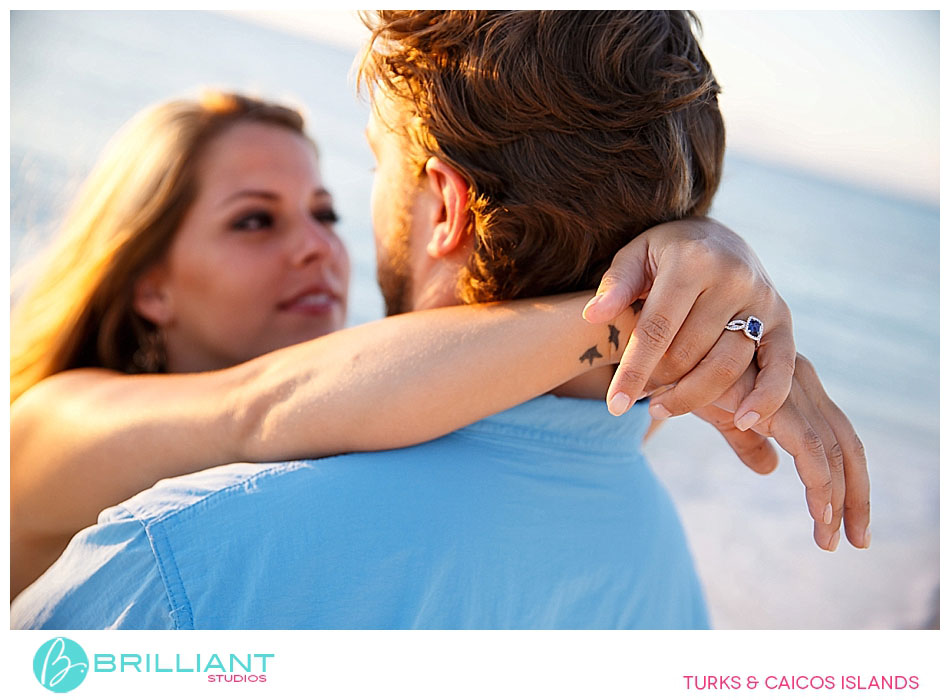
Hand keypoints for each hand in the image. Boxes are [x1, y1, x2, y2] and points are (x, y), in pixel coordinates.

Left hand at [583, 217, 793, 429]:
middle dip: (658, 382)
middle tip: (638, 397)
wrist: (719, 238)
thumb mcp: (635, 256)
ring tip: (662, 406)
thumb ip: (615, 285)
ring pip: (726, 367)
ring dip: (692, 397)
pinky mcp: (783, 320)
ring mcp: (762, 300)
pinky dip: (765, 398)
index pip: (657, 329)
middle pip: (689, 353)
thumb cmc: (666, 254)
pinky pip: (780, 367)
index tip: (614, 404)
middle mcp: (732, 279)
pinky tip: (743, 421)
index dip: (634, 370)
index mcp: (691, 262)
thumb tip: (594, 316)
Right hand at [688, 354, 870, 550]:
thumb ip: (749, 442)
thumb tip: (770, 469)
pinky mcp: (771, 397)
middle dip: (857, 497)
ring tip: (827, 538)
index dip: (849, 481)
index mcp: (794, 384)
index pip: (836, 437)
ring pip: (832, 451)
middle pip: (846, 444)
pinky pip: (808, 446)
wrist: (654, 355)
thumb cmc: (685, 376)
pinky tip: (817, 512)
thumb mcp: (725, 415)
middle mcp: (801, 379)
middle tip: (857, 541)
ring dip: (836, 500)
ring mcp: (789, 385)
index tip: (845, 524)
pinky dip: (817, 480)